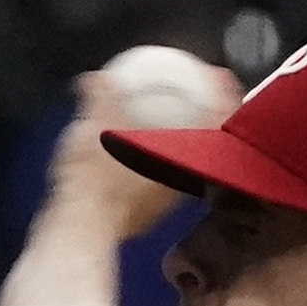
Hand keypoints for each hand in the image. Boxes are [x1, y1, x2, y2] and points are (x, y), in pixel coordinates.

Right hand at [60, 67, 211, 240]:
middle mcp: (183, 176)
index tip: (221, 77)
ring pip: (191, 158)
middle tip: (204, 92)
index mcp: (178, 153)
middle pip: (209, 138)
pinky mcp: (155, 208)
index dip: (222, 95)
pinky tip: (148, 146)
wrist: (84, 228)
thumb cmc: (92, 182)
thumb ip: (100, 97)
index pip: (214, 118)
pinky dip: (167, 154)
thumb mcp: (92, 128)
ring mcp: (172, 195)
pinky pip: (170, 172)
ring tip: (180, 116)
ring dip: (190, 135)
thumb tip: (100, 77)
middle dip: (209, 113)